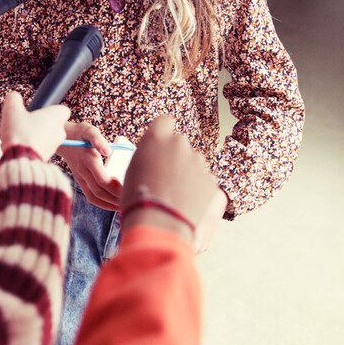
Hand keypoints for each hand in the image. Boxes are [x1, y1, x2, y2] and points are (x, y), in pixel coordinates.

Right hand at [0, 91, 69, 161]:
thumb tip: (14, 97)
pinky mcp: (48, 156)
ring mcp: (55, 145)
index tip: (39, 111)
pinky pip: (42, 147)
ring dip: (35, 135)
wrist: (21, 159)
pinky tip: (19, 146)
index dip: (52, 109)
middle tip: (26, 123)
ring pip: (47, 136)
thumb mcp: (12, 110)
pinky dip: (33, 146)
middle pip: (53, 123)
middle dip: (40, 123)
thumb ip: (14, 99)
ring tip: (20, 136)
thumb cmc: (20, 133)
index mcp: (56, 117)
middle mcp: (59, 131)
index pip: (63, 109)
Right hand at [58, 121, 121, 210]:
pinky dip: (102, 203)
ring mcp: (80, 178)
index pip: (102, 180)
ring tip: (125, 207)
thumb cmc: (80, 133)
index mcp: (87, 160)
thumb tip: (108, 151)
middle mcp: (83, 172)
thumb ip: (98, 139)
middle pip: (100, 191)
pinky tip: (113, 205)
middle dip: (115, 199)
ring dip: (109, 204)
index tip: (128, 190)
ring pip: (94, 197)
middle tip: (132, 201)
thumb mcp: (89, 130)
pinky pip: (90, 196)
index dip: (115, 188)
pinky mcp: (80, 181)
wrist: (62, 138)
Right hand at [121, 115, 223, 251]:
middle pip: (179, 143)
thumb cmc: (138, 198)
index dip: (164, 130)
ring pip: (192, 162)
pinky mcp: (210, 178)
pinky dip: (197, 187)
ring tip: (175, 193)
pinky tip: (185, 201)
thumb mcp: (133, 169)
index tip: (163, 140)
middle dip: (174, 155)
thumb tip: (156, 156)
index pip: (165, 121)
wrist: (159, 223)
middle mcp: (178, 143)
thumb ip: (148, 154)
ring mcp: (197, 160)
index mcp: (156, 137)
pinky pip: (203, 179)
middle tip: (166, 176)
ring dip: (186, 172)